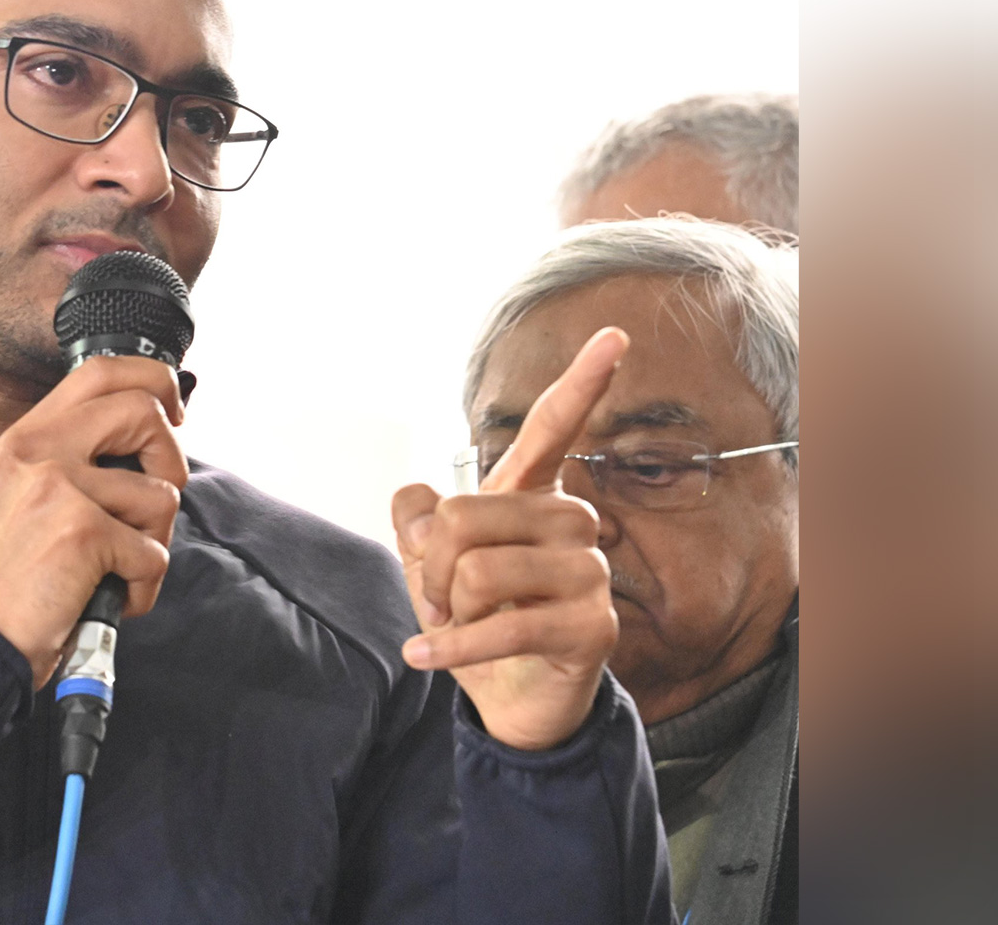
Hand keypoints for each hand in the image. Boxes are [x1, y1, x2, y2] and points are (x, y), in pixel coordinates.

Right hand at [0, 356, 187, 689]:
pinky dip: (141, 587)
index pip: (101, 372)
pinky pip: (153, 554)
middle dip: (170, 461)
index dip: (152, 382)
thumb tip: (148, 442)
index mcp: (27, 437)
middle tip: (153, 504)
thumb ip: (74, 459)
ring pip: (161, 496)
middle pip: (144, 411)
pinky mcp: (81, 532)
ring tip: (111, 570)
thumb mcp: (24, 495)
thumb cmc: (5, 581)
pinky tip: (104, 597)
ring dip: (152, 543)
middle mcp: (40, 449)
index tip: (171, 411)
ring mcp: (60, 486)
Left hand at [392, 328, 627, 749]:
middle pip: (466, 516)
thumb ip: (418, 521)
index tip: (615, 336)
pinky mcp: (592, 625)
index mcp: (533, 493)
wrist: (509, 698)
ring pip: (478, 570)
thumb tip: (420, 502)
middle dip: (428, 566)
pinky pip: (503, 624)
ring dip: (444, 610)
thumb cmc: (474, 618)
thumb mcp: (427, 565)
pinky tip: (424, 659)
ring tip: (452, 627)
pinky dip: (451, 648)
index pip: (553, 428)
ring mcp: (588, 571)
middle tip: (434, 600)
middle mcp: (570, 520)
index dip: (582, 380)